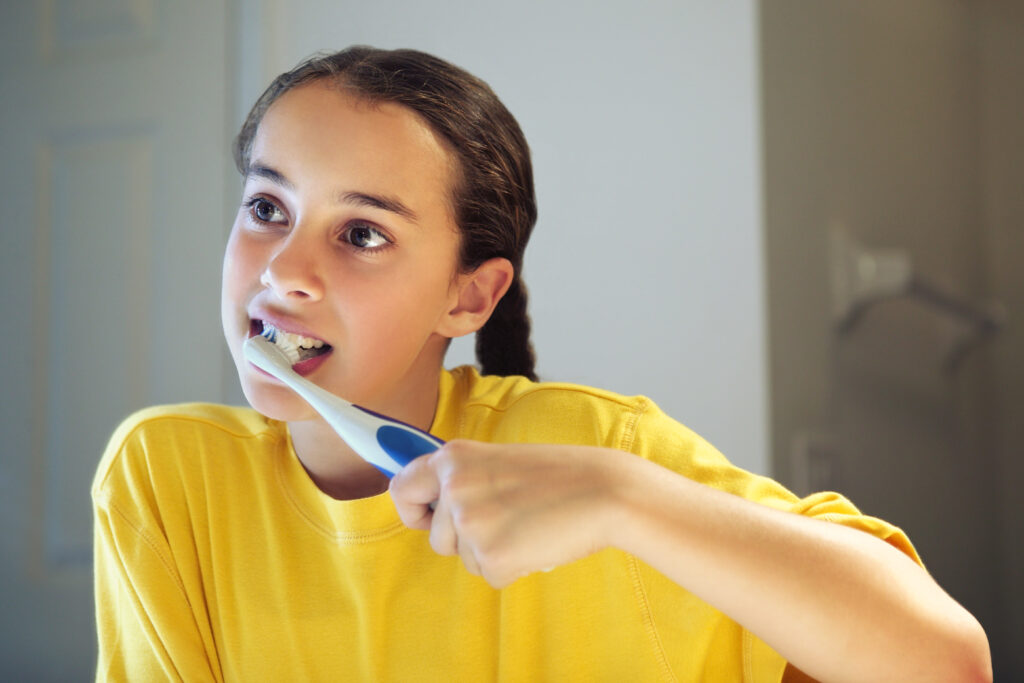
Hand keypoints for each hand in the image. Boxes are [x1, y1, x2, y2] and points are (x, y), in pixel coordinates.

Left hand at [389, 440, 629, 587]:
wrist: (604, 491)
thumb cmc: (559, 476)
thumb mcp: (499, 461)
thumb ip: (464, 479)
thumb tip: (433, 507)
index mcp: (453, 458)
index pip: (401, 488)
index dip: (413, 509)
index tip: (428, 518)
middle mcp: (454, 488)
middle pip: (436, 537)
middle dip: (466, 540)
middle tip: (508, 521)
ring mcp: (471, 523)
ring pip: (464, 558)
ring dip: (492, 552)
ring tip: (527, 525)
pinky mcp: (492, 556)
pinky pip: (491, 576)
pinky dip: (513, 568)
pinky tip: (536, 542)